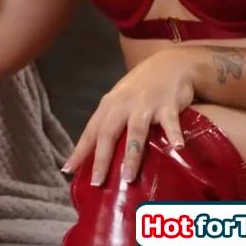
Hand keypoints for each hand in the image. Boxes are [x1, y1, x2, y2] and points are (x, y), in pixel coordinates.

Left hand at [62, 46, 196, 185]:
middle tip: (97, 182)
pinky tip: (178, 148)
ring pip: (135, 132)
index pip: (90, 131)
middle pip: (108, 133)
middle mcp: (123, 105)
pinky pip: (170, 122)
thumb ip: (111, 122)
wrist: (169, 63)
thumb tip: (98, 152)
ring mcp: (145, 104)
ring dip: (131, 155)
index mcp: (109, 105)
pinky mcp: (168, 104)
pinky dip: (174, 134)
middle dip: (101, 159)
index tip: (68, 170)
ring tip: (127, 177)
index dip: (79, 150)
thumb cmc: (141, 88)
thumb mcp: (120, 101)